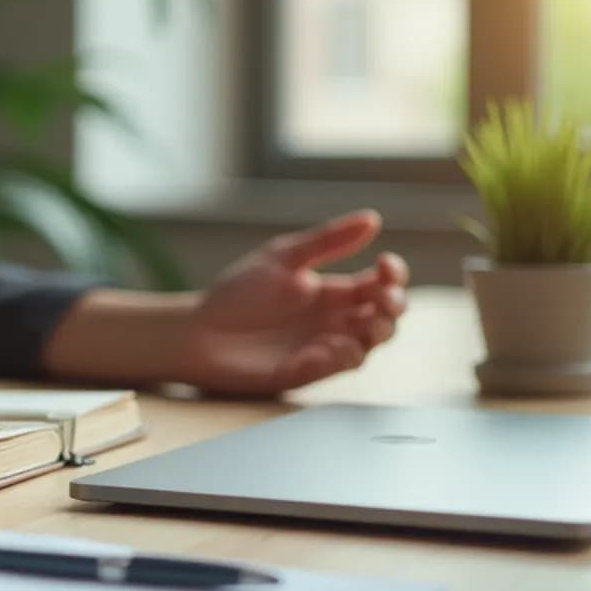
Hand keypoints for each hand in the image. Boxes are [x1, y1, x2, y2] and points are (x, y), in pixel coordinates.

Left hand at [177, 211, 408, 393]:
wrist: (197, 329)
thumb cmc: (238, 293)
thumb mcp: (283, 258)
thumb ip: (327, 241)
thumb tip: (373, 219)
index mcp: (333, 292)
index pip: (380, 284)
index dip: (393, 276)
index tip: (385, 263)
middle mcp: (334, 322)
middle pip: (385, 317)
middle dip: (393, 307)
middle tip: (383, 298)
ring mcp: (322, 348)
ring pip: (368, 345)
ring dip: (375, 334)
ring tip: (367, 324)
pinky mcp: (305, 371)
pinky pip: (334, 367)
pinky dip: (339, 356)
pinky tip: (330, 344)